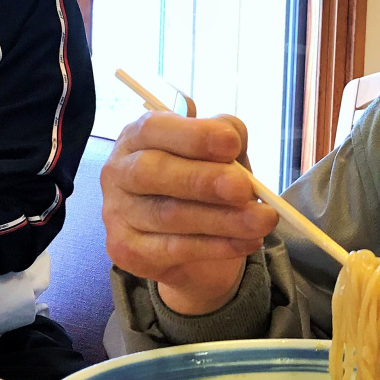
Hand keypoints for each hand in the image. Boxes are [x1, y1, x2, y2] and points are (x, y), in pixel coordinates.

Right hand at [101, 112, 277, 315]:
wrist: (189, 245)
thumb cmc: (203, 185)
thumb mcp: (220, 154)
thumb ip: (225, 138)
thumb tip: (233, 137)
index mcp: (138, 137)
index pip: (155, 128)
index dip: (194, 135)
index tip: (232, 144)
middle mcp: (118, 172)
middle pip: (153, 172)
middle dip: (203, 180)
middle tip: (243, 189)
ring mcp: (117, 213)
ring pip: (169, 215)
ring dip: (222, 219)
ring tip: (262, 220)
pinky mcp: (126, 251)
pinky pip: (174, 249)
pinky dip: (217, 246)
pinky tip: (247, 241)